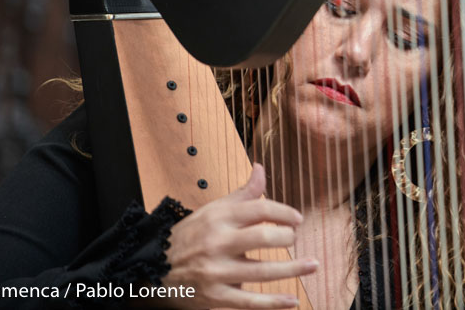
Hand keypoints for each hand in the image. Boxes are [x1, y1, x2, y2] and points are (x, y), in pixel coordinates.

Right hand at [162, 164, 316, 307]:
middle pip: (263, 238)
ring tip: (313, 264)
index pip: (259, 209)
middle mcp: (218, 243)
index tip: (297, 219)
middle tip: (296, 239)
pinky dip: (273, 303)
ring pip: (262, 272)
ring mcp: (217, 272)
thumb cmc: (188, 236)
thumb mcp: (212, 209)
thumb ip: (242, 193)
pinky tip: (292, 301)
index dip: (283, 212)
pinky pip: (249, 302)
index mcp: (219, 218)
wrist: (152, 267)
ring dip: (292, 269)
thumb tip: (261, 168)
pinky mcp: (215, 296)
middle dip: (287, 238)